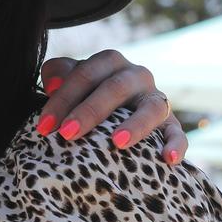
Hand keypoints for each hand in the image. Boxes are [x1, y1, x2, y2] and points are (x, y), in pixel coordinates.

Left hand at [36, 50, 185, 164]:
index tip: (43, 126)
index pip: (85, 75)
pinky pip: (178, 133)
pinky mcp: (172, 123)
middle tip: (67, 134)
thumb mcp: (71, 78)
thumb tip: (53, 83)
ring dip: (135, 124)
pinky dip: (176, 144)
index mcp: (110, 62)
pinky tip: (168, 159)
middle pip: (114, 88)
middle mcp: (136, 76)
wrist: (120, 106)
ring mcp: (156, 98)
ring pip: (151, 107)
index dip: (62, 99)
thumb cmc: (87, 93)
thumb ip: (58, 72)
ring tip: (118, 143)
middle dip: (89, 111)